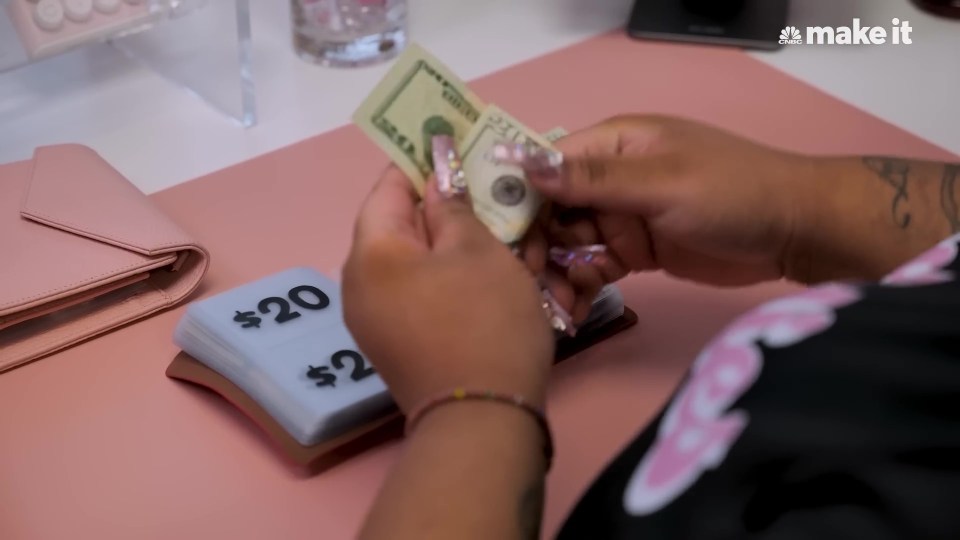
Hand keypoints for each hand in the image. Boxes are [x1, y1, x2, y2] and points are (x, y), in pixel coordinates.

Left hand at [341, 167, 555, 411]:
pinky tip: (479, 275)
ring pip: (408, 261)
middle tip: (486, 193)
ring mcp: (372, 320)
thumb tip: (438, 173)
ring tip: (491, 233)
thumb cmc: (484, 322)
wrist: (482, 418)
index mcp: (369, 252)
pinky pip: (413, 292)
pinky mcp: (393, 345)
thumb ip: (453, 204)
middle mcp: (357, 284)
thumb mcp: (477, 250)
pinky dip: (442, 276)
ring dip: (445, 243)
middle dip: (439, 206)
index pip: (387, 187)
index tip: (458, 147)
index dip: (422, 162)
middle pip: (395, 225)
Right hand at [518, 115, 813, 288]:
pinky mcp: (635, 252)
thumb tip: (525, 166)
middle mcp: (609, 180)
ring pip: (568, 245)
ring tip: (556, 307)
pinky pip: (594, 268)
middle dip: (535, 248)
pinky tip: (572, 311)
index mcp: (611, 146)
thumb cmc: (733, 193)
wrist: (795, 232)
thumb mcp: (662, 183)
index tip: (501, 243)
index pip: (547, 169)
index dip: (519, 202)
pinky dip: (581, 287)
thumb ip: (594, 181)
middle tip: (530, 287)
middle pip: (551, 211)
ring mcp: (622, 217)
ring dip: (556, 274)